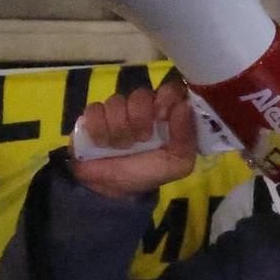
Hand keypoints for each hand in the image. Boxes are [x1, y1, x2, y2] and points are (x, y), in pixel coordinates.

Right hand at [70, 80, 198, 199]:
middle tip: (141, 139)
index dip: (166, 95)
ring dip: (118, 129)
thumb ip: (186, 138)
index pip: (171, 88)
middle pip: (140, 94)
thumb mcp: (177, 164)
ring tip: (120, 148)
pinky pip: (94, 110)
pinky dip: (98, 129)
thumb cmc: (148, 173)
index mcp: (166, 114)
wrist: (114, 190)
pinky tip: (102, 144)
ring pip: (116, 102)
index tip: (161, 114)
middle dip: (139, 119)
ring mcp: (117, 110)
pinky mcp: (93, 116)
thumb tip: (184, 106)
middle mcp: (143, 107)